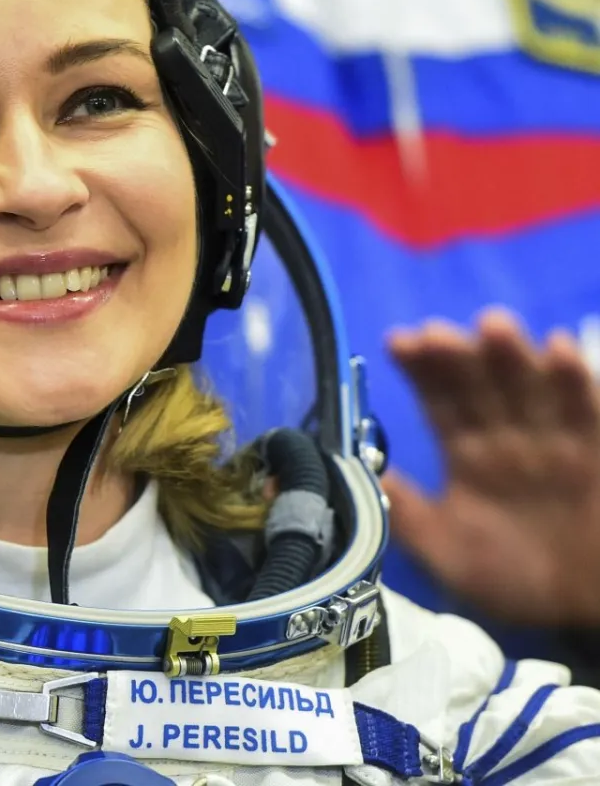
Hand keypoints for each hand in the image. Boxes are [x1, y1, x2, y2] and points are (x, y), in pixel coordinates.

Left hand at [383, 308, 599, 625]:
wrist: (581, 610)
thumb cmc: (512, 580)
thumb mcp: (447, 554)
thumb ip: (408, 515)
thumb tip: (361, 472)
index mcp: (466, 453)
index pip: (438, 400)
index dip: (420, 370)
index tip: (399, 342)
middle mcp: (505, 436)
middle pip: (478, 384)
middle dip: (458, 357)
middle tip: (437, 334)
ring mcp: (552, 439)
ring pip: (528, 386)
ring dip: (512, 356)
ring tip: (492, 326)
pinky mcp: (595, 448)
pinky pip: (584, 409)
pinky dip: (573, 380)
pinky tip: (559, 349)